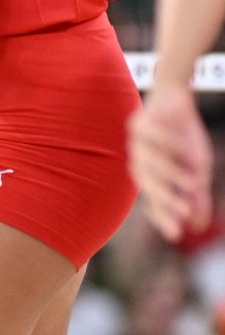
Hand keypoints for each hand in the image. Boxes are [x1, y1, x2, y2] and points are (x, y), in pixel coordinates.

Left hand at [129, 83, 212, 240]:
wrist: (176, 98)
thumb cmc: (183, 136)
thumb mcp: (195, 168)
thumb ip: (195, 195)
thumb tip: (198, 226)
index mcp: (149, 172)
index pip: (153, 199)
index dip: (162, 216)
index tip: (174, 235)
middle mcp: (138, 159)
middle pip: (148, 182)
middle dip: (166, 199)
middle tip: (184, 212)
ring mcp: (136, 141)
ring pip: (150, 160)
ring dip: (171, 174)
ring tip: (192, 184)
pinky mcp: (141, 121)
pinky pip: (155, 134)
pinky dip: (172, 143)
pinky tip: (188, 149)